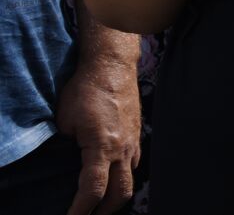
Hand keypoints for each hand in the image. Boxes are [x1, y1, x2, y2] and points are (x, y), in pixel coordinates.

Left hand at [55, 59, 140, 214]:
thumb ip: (67, 147)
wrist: (112, 66)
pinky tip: (111, 176)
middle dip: (104, 212)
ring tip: (99, 204)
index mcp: (102, 146)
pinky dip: (122, 177)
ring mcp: (133, 141)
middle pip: (120, 193)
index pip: (93, 190)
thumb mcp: (64, 121)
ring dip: (115, 196)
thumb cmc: (86, 89)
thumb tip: (66, 161)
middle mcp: (123, 148)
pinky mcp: (137, 134)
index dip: (80, 211)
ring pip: (130, 180)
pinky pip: (134, 164)